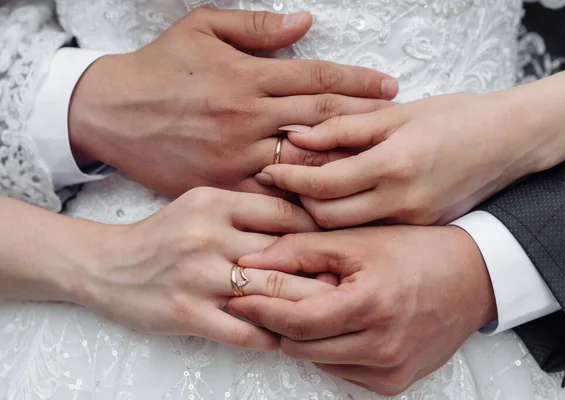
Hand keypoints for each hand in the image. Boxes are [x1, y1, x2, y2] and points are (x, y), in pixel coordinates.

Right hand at [69, 8, 396, 196]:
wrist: (111, 112)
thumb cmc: (158, 68)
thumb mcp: (201, 29)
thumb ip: (255, 27)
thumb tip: (305, 23)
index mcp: (247, 75)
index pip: (318, 77)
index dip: (359, 81)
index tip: (389, 88)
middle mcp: (247, 116)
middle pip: (322, 119)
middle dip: (365, 120)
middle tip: (398, 126)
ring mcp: (235, 154)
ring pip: (303, 160)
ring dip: (344, 162)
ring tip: (378, 164)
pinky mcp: (221, 185)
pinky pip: (271, 196)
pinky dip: (302, 198)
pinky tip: (331, 201)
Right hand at [72, 187, 333, 350]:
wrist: (107, 264)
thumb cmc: (164, 235)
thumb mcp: (202, 205)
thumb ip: (246, 210)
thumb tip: (301, 220)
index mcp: (216, 203)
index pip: (284, 213)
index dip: (319, 230)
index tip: (342, 245)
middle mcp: (208, 236)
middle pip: (283, 255)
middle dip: (322, 272)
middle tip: (352, 284)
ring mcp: (197, 277)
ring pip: (269, 294)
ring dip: (305, 307)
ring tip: (333, 313)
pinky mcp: (186, 314)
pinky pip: (243, 331)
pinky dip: (272, 336)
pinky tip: (291, 339)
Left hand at [229, 226, 496, 394]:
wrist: (472, 278)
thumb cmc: (416, 252)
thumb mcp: (357, 240)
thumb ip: (300, 250)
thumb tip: (249, 262)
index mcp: (372, 306)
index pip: (297, 321)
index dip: (262, 310)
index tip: (239, 297)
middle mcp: (383, 347)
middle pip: (302, 347)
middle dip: (278, 323)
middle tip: (269, 299)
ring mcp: (391, 370)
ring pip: (318, 361)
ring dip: (304, 336)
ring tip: (311, 305)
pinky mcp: (395, 383)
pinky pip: (342, 371)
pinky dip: (330, 349)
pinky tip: (340, 323)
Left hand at [256, 92, 547, 226]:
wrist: (511, 143)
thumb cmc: (459, 118)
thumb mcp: (399, 114)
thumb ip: (344, 127)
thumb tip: (297, 136)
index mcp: (395, 166)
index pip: (323, 185)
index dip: (289, 179)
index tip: (269, 170)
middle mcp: (402, 203)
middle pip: (327, 219)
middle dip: (297, 205)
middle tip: (281, 188)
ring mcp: (413, 222)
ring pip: (346, 233)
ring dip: (319, 218)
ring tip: (304, 198)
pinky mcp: (420, 229)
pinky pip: (371, 234)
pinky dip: (347, 224)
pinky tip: (340, 206)